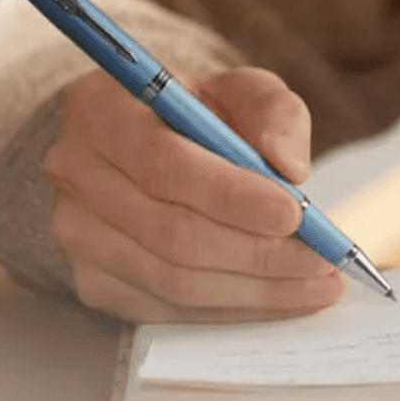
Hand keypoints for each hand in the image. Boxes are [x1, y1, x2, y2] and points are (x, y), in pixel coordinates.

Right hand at [44, 67, 346, 322]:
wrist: (142, 146)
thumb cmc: (200, 116)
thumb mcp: (241, 91)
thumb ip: (273, 114)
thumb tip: (289, 168)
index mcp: (101, 110)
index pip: (165, 165)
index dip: (233, 196)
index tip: (295, 214)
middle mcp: (76, 174)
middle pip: (172, 233)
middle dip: (259, 255)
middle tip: (323, 262)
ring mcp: (78, 234)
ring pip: (173, 281)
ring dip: (255, 291)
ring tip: (317, 285)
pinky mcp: (94, 281)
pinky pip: (169, 309)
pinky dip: (233, 309)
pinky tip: (280, 297)